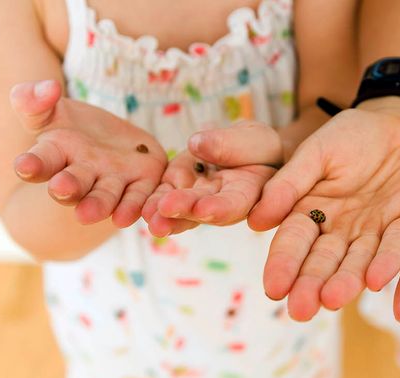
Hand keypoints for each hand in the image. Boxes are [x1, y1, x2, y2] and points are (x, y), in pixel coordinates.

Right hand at [10, 80, 167, 226]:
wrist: (114, 143)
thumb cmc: (73, 128)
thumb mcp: (52, 111)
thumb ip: (37, 102)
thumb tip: (47, 88)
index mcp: (55, 155)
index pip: (40, 161)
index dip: (31, 164)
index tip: (23, 165)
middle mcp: (81, 174)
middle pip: (73, 183)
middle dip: (67, 186)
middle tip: (61, 188)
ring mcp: (111, 181)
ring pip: (104, 196)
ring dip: (97, 205)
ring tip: (88, 214)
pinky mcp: (141, 183)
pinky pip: (136, 198)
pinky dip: (131, 208)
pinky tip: (125, 218)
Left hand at [142, 121, 281, 236]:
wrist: (244, 153)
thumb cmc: (257, 147)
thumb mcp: (256, 139)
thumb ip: (232, 144)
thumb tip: (196, 144)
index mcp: (248, 192)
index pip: (235, 202)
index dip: (220, 208)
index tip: (203, 209)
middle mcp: (221, 203)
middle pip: (203, 210)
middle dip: (184, 211)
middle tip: (166, 211)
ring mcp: (197, 198)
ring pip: (182, 210)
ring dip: (165, 215)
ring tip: (150, 217)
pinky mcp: (177, 188)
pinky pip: (164, 196)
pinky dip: (153, 203)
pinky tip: (141, 209)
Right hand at [249, 97, 399, 320]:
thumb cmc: (352, 135)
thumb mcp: (315, 151)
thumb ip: (290, 183)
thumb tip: (257, 221)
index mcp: (311, 213)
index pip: (293, 243)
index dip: (283, 266)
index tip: (274, 289)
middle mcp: (340, 230)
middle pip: (323, 262)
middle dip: (311, 286)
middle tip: (301, 311)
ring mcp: (374, 230)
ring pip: (358, 261)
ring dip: (346, 282)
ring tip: (333, 301)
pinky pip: (398, 244)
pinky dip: (388, 261)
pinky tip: (377, 280)